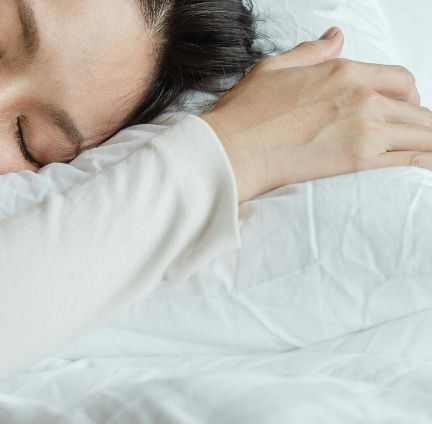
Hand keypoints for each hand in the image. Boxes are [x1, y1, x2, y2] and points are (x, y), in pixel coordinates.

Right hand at [201, 27, 431, 200]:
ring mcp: (365, 128)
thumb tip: (335, 37)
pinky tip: (426, 167)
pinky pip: (410, 159)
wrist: (231, 150)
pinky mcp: (360, 159)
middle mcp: (363, 96)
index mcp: (345, 71)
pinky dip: (423, 162)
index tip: (403, 109)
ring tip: (423, 155)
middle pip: (418, 109)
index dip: (409, 96)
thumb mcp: (275, 67)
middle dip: (419, 124)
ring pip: (422, 134)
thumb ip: (313, 51)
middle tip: (412, 137)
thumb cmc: (244, 114)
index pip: (401, 80)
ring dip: (425, 144)